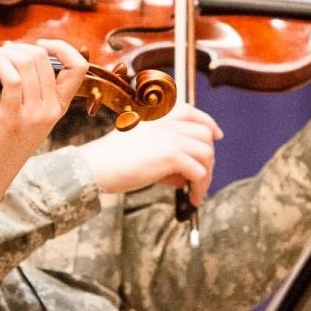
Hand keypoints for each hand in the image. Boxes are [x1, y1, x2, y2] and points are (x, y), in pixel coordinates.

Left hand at [0, 39, 88, 245]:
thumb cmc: (3, 145)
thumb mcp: (28, 119)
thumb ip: (33, 93)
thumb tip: (24, 57)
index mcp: (59, 108)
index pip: (79, 67)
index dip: (62, 47)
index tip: (40, 44)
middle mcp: (52, 110)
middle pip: (44, 58)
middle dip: (19, 47)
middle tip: (0, 52)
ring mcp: (34, 114)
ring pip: (27, 62)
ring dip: (4, 52)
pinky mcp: (11, 116)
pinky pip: (9, 75)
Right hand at [77, 103, 221, 202]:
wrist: (94, 166)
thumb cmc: (111, 160)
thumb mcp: (140, 147)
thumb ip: (164, 153)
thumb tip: (186, 175)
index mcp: (156, 116)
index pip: (191, 112)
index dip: (208, 123)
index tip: (217, 136)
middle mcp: (165, 122)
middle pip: (204, 135)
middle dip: (208, 157)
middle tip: (202, 177)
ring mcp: (169, 137)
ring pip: (206, 154)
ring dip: (206, 176)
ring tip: (197, 191)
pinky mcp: (170, 155)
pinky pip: (198, 172)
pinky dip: (200, 187)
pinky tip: (193, 198)